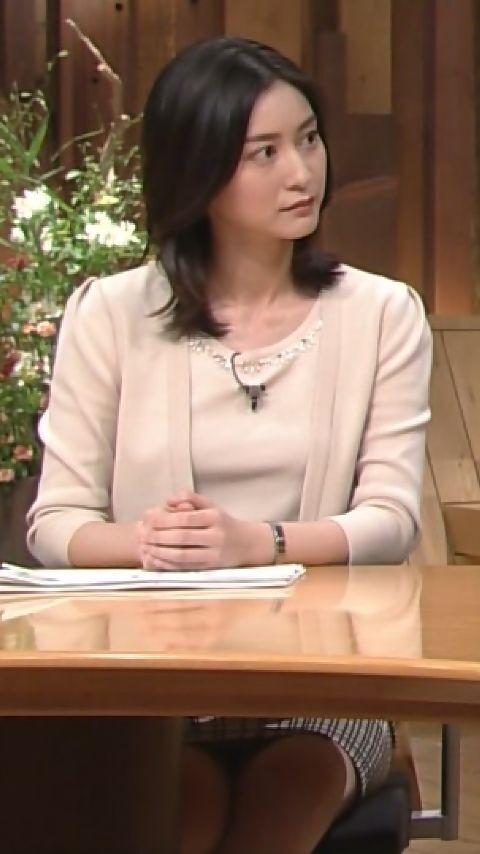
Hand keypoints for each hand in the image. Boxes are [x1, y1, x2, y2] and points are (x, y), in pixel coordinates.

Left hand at [138, 491, 269, 569]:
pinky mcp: (210, 568)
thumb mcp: (211, 505)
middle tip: (141, 535)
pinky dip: (167, 564)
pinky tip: (155, 559)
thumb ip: (190, 498)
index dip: (164, 519)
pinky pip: (185, 567)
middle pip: (181, 537)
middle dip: (158, 537)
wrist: (248, 544)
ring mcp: (213, 554)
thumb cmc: (223, 523)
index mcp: (214, 517)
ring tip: (145, 547)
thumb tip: (168, 500)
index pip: (185, 518)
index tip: (147, 519)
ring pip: (181, 555)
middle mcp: (215, 536)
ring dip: (159, 552)